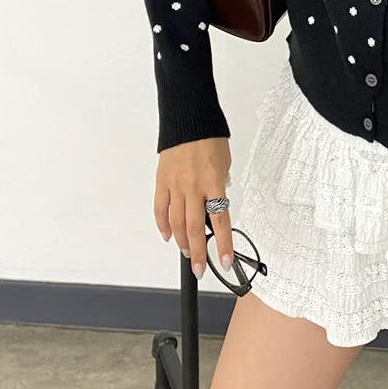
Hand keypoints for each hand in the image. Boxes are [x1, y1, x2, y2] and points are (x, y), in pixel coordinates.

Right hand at [153, 137, 232, 279]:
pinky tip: (168, 236)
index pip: (221, 221)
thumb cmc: (210, 137)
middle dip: (199, 253)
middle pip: (194, 229)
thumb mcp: (226, 162)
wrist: (189, 119)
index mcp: (214, 182)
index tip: (226, 261)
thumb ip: (221, 185)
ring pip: (176, 223)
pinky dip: (163, 225)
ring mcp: (175, 185)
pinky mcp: (161, 181)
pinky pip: (160, 208)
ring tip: (188, 254)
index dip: (223, 244)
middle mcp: (194, 187)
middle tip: (201, 269)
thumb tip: (217, 203)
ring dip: (182, 242)